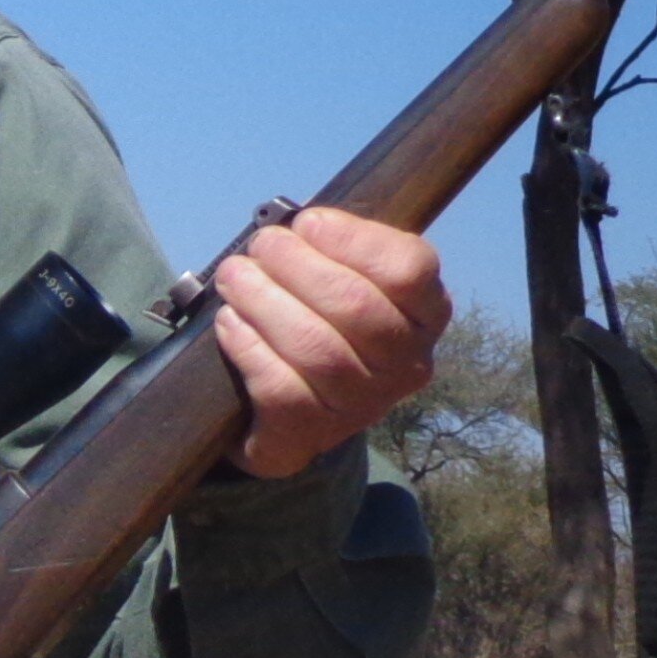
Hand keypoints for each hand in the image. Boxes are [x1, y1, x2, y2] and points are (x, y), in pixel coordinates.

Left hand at [211, 207, 444, 477]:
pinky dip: (250, 346)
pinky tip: (230, 322)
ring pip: (316, 348)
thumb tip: (290, 227)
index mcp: (426, 313)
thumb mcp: (341, 280)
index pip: (409, 270)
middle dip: (296, 266)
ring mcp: (363, 405)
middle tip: (259, 247)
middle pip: (355, 307)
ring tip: (234, 276)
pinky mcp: (313, 434)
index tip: (307, 223)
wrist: (288, 412)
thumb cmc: (319, 323)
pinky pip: (282, 387)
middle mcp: (406, 363)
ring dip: (265, 301)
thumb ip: (332, 252)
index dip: (353, 240)